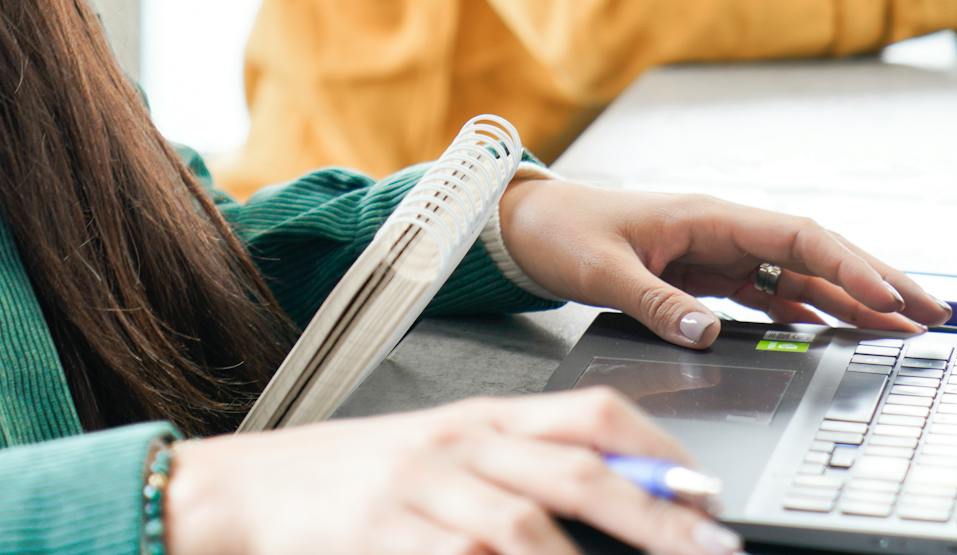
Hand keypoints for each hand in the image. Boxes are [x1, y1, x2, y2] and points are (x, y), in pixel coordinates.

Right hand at [166, 390, 744, 554]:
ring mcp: (418, 495)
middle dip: (655, 518)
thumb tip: (628, 503)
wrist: (243, 493)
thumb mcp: (439, 458)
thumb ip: (518, 470)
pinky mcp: (382, 539)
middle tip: (712, 553)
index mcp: (477, 418)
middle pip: (574, 472)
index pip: (586, 414)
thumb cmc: (352, 483)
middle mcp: (456, 447)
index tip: (707, 494)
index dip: (657, 452)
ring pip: (523, 530)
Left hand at [493, 178, 949, 346]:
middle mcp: (722, 230)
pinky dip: (812, 308)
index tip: (887, 297)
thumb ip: (654, 302)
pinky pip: (772, 292)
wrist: (525, 223)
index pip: (795, 238)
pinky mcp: (707, 275)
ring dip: (854, 298)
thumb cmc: (561, 232)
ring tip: (908, 326)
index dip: (847, 266)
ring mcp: (719, 252)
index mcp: (706, 217)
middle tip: (933, 311)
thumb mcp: (602, 271)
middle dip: (876, 279)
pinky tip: (843, 328)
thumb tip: (706, 333)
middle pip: (815, 253)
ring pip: (801, 274)